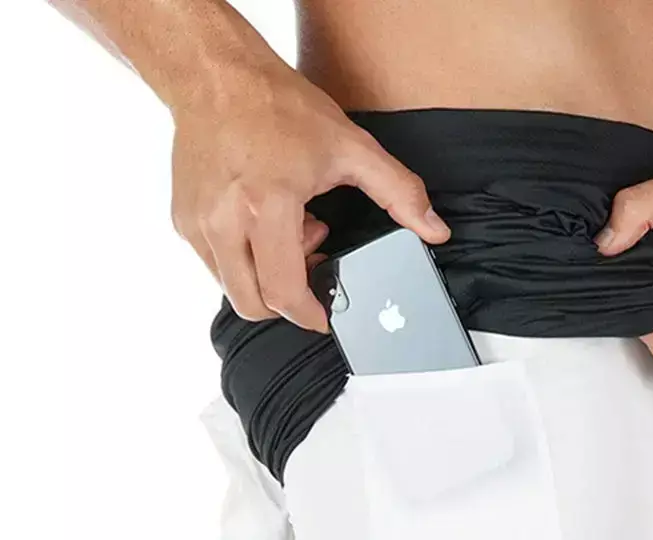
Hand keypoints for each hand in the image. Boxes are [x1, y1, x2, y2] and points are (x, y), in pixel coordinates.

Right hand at [169, 63, 450, 332]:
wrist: (215, 76)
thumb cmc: (278, 107)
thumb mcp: (351, 147)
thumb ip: (399, 192)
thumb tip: (435, 231)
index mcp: (267, 206)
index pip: (282, 292)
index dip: (308, 315)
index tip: (325, 316)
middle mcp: (224, 221)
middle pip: (253, 304)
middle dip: (287, 301)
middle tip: (310, 260)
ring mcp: (197, 224)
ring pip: (232, 288)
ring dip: (265, 278)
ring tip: (287, 231)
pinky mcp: (182, 221)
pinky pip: (215, 266)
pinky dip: (243, 259)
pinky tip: (263, 222)